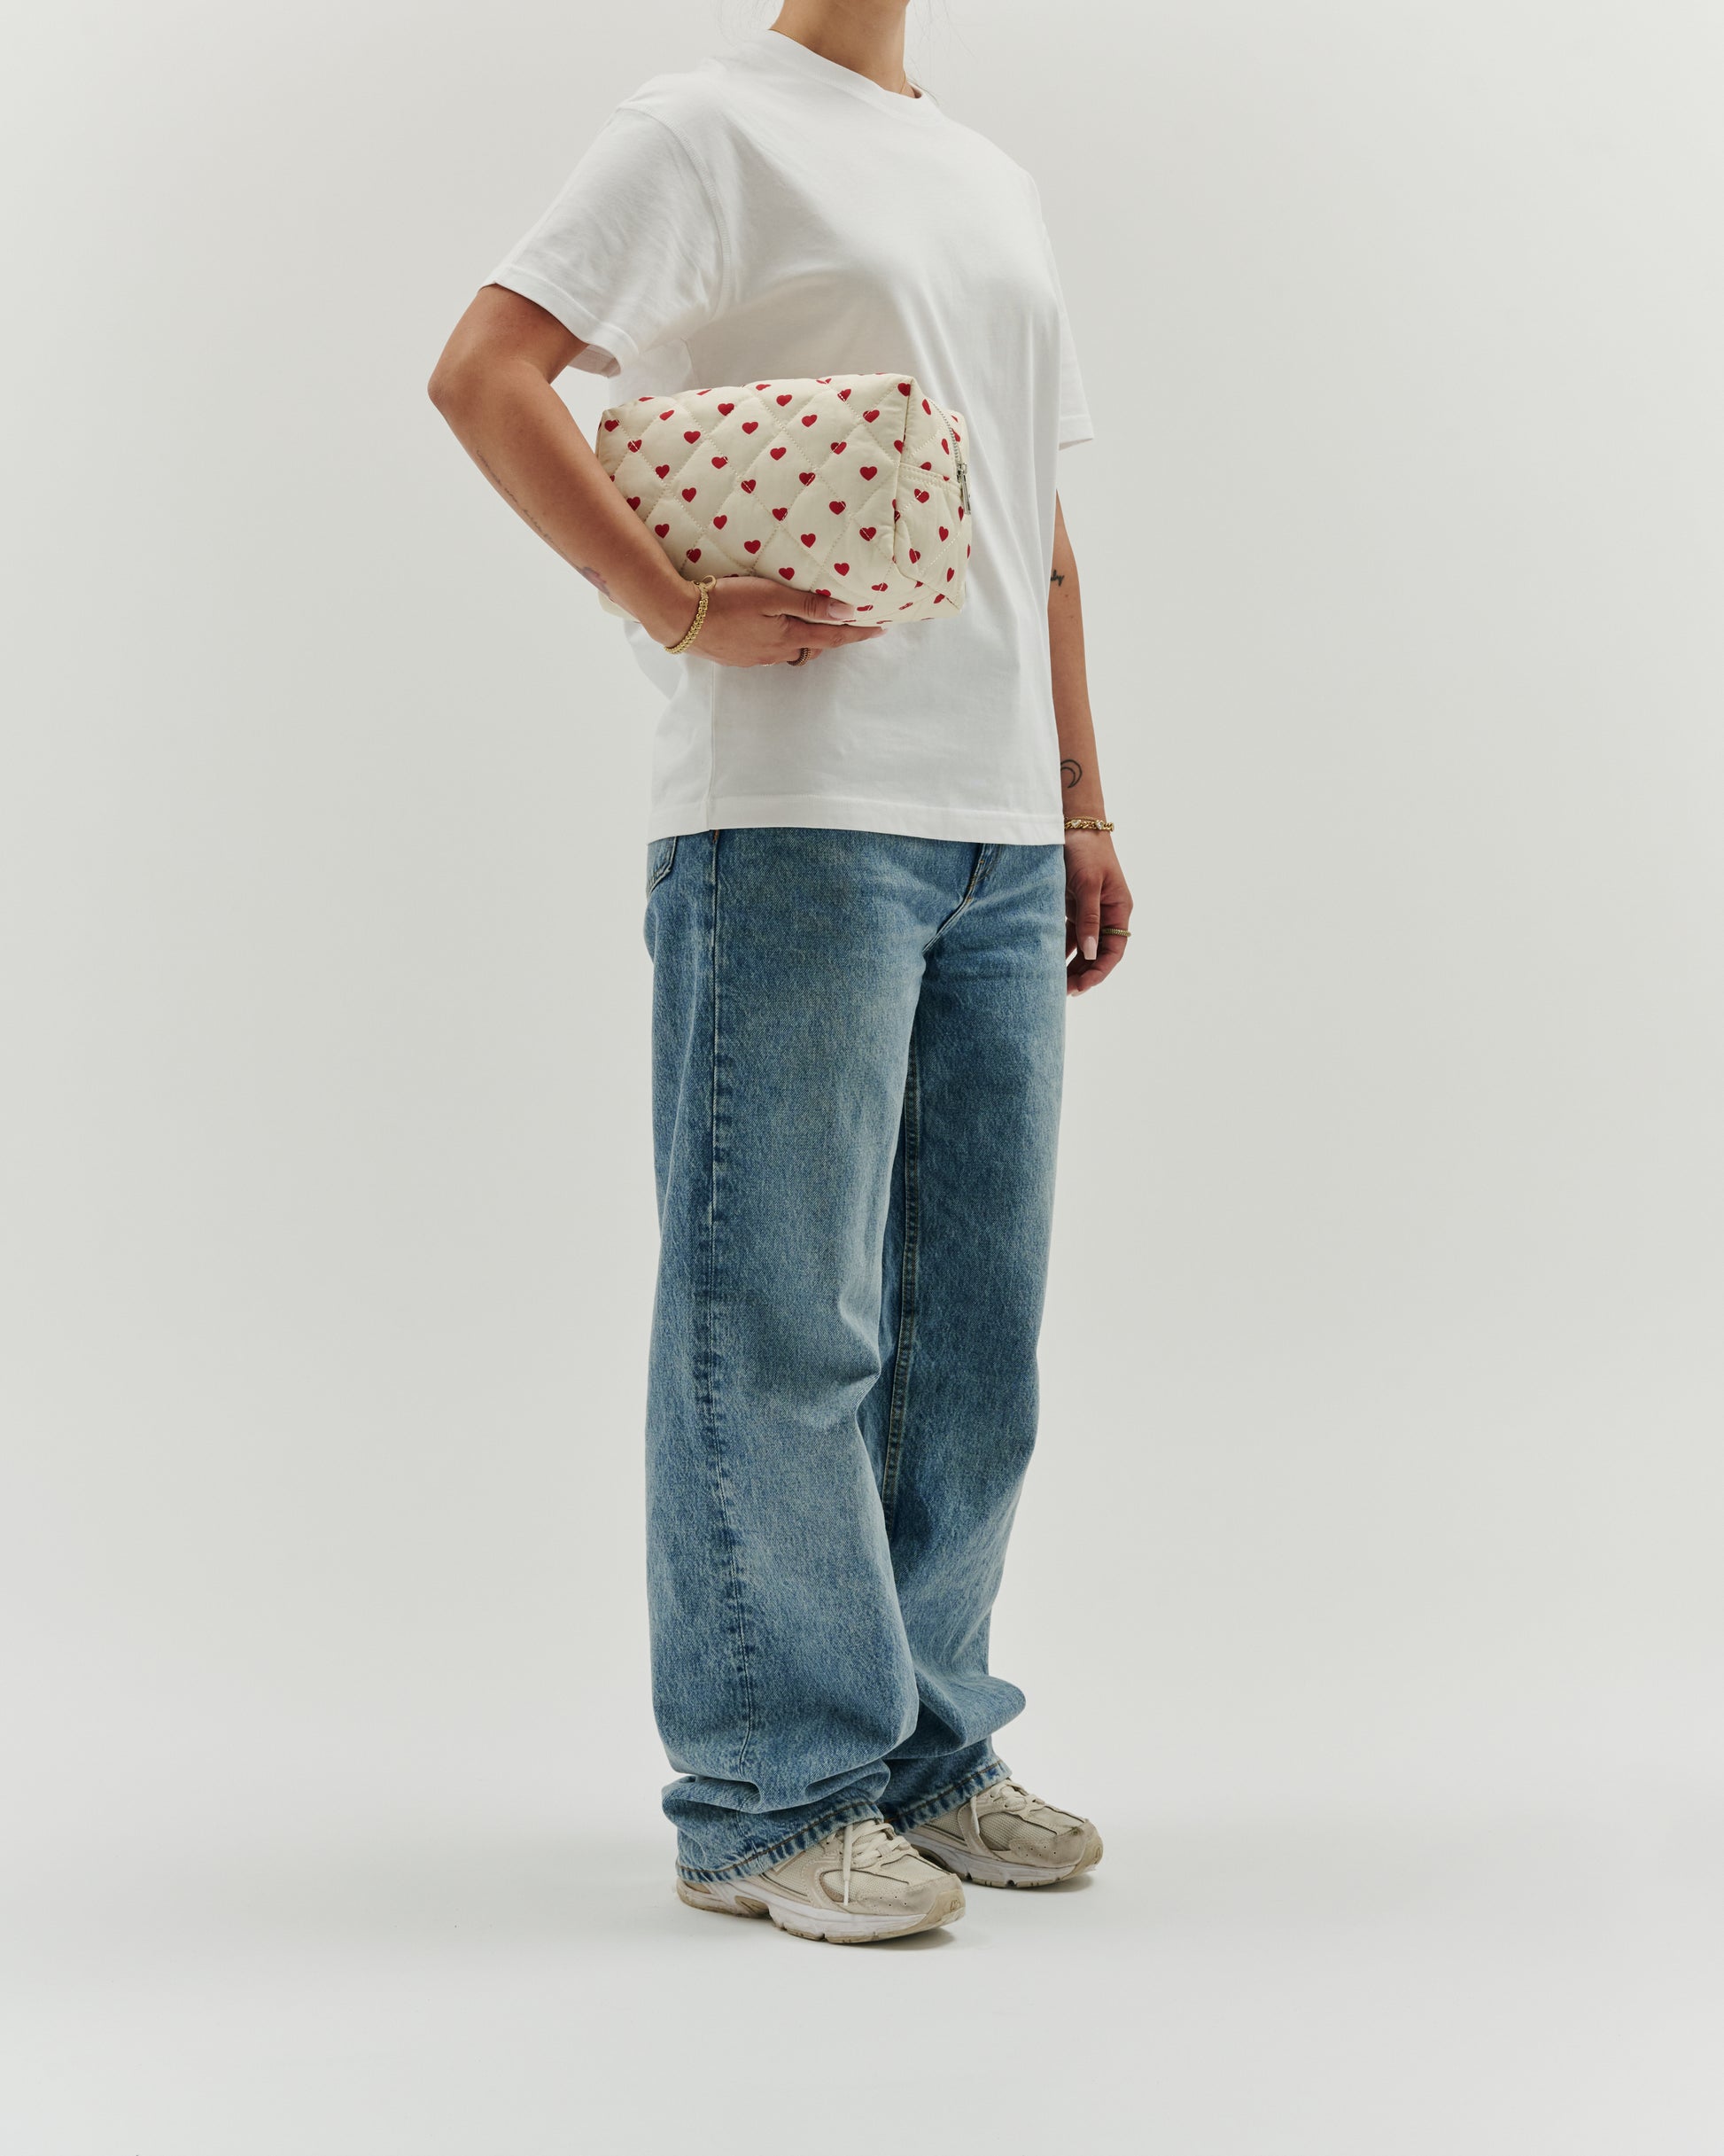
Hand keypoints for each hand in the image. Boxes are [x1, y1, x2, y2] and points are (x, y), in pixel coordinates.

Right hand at [658, 575, 889, 667]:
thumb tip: (846, 613)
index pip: (833, 636)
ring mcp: (755, 658)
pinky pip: (769, 650)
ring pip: (791, 649)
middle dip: (832, 636)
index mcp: (788, 637)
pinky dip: (780, 639)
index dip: (859, 632)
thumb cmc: (725, 601)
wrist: (679, 619)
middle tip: (848, 622)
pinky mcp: (737, 656)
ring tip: (811, 622)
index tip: (882, 629)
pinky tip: (771, 627)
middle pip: (814, 646)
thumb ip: (809, 604)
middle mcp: (775, 653)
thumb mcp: (771, 596)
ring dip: (805, 638)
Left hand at [1064, 830, 1131, 995]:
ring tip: (1054, 984)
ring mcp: (1089, 910)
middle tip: (1063, 992)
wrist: (1071, 823)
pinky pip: (1068, 934)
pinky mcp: (1073, 906)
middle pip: (1098, 953)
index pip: (1114, 950)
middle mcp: (1107, 913)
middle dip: (1083, 973)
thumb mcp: (1088, 884)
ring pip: (1083, 947)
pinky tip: (1046, 962)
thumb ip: (1089, 918)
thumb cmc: (1085, 849)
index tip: (1081, 987)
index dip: (1100, 971)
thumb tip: (1091, 952)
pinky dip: (1059, 949)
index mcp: (1119, 909)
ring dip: (1071, 965)